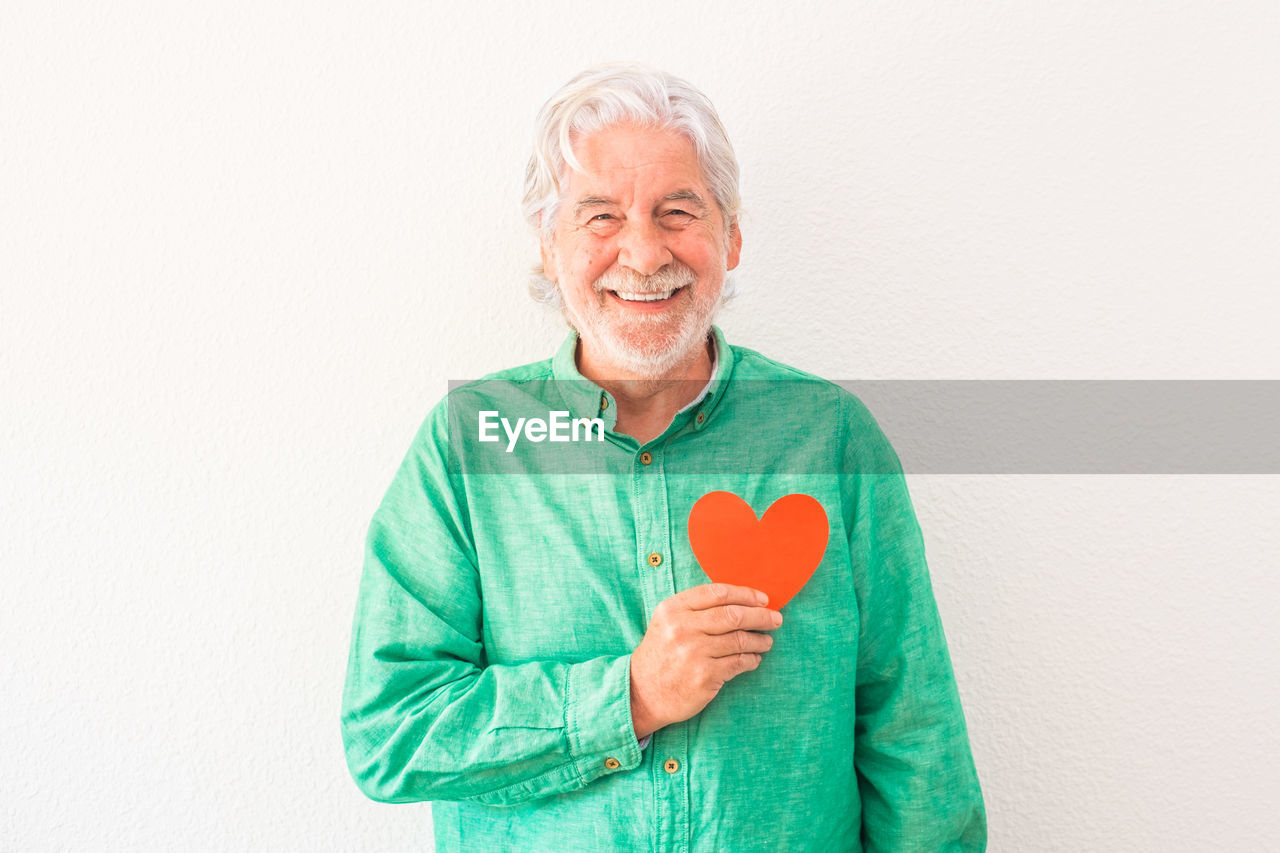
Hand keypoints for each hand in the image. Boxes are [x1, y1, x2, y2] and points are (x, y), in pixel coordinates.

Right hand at [628, 582, 782, 738]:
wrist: (642, 692)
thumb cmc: (661, 654)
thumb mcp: (667, 622)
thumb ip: (696, 609)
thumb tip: (741, 602)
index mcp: (673, 609)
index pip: (718, 593)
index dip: (745, 594)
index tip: (763, 599)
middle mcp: (682, 628)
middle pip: (733, 615)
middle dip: (761, 616)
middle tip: (775, 619)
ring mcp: (694, 653)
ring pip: (740, 639)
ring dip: (759, 639)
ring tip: (766, 641)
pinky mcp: (705, 677)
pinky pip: (739, 663)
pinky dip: (752, 659)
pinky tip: (754, 658)